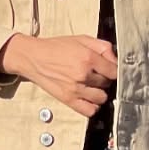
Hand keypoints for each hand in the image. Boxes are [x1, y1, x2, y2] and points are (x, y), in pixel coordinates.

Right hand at [0, 33, 118, 117]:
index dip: (114, 70)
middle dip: (104, 79)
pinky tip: (88, 97)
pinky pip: (90, 110)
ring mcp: (75, 89)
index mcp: (88, 57)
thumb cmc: (56, 47)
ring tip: (91, 86)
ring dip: (99, 93)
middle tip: (95, 74)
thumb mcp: (81, 39)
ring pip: (101, 98)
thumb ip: (102, 46)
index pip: (114, 71)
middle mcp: (83, 74)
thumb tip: (116, 59)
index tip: (110, 70)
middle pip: (107, 84)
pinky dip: (92, 106)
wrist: (32, 57)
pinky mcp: (68, 100)